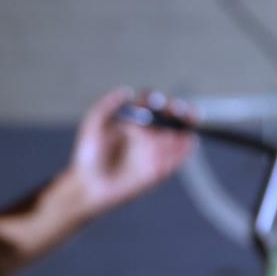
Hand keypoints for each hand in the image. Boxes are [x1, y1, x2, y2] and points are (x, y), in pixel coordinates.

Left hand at [65, 87, 195, 218]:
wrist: (90, 185)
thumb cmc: (89, 155)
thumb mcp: (93, 126)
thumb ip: (106, 106)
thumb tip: (126, 91)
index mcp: (134, 119)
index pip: (152, 103)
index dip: (157, 100)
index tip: (155, 103)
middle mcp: (148, 132)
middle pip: (171, 117)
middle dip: (180, 111)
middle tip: (181, 112)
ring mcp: (155, 150)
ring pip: (178, 135)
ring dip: (185, 129)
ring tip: (184, 128)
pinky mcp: (159, 168)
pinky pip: (177, 157)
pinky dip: (184, 149)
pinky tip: (187, 143)